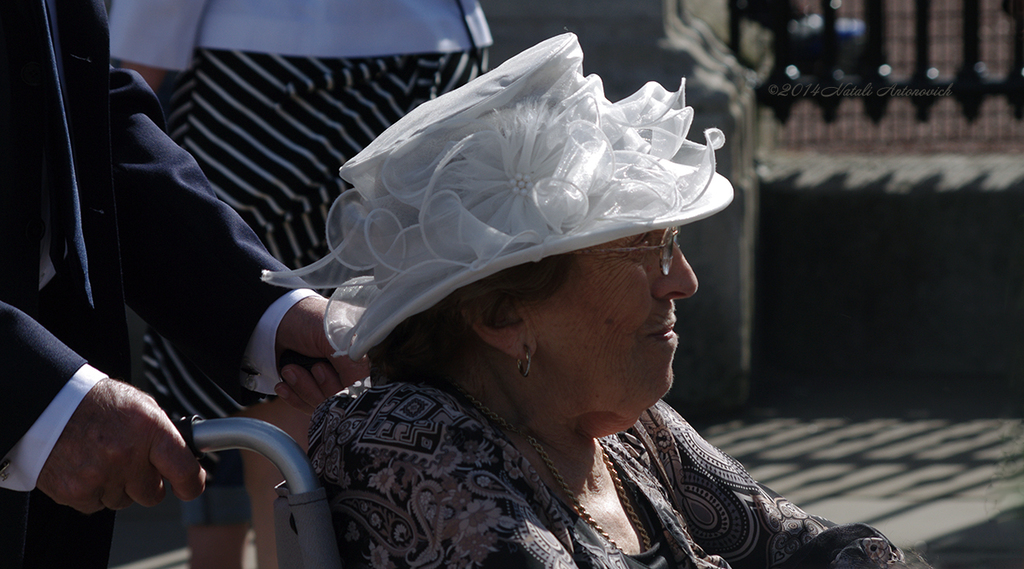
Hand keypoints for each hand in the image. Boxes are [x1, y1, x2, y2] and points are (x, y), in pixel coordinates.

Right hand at [35, 378, 205, 512]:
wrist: (48, 405)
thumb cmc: (98, 403)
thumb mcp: (141, 407)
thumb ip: (164, 435)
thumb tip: (184, 457)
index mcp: (148, 430)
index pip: (183, 470)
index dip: (191, 484)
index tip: (190, 487)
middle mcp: (126, 455)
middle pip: (153, 494)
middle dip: (147, 482)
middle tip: (133, 463)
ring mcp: (100, 476)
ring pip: (124, 501)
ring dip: (118, 486)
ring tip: (103, 458)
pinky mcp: (76, 492)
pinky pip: (97, 505)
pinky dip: (94, 491)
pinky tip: (86, 467)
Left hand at [273, 295, 368, 413]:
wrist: (277, 319)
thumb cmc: (309, 320)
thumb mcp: (334, 337)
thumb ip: (352, 364)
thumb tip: (360, 393)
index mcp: (359, 359)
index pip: (359, 389)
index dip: (340, 387)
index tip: (319, 369)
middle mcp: (347, 373)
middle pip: (339, 402)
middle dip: (317, 386)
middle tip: (308, 366)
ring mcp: (328, 383)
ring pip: (321, 406)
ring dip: (302, 389)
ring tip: (289, 369)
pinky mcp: (311, 390)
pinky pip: (306, 406)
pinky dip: (293, 398)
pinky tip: (283, 386)